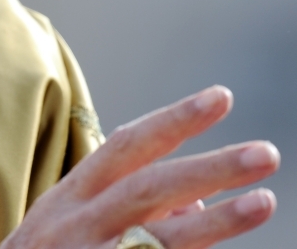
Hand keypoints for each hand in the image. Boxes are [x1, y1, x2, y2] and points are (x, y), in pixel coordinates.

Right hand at [0, 86, 278, 248]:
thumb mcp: (68, 221)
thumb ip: (122, 202)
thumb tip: (193, 203)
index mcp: (72, 194)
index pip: (127, 146)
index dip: (174, 120)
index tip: (220, 98)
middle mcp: (79, 222)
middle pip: (148, 187)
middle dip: (207, 168)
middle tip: (264, 153)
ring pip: (157, 238)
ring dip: (215, 222)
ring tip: (263, 202)